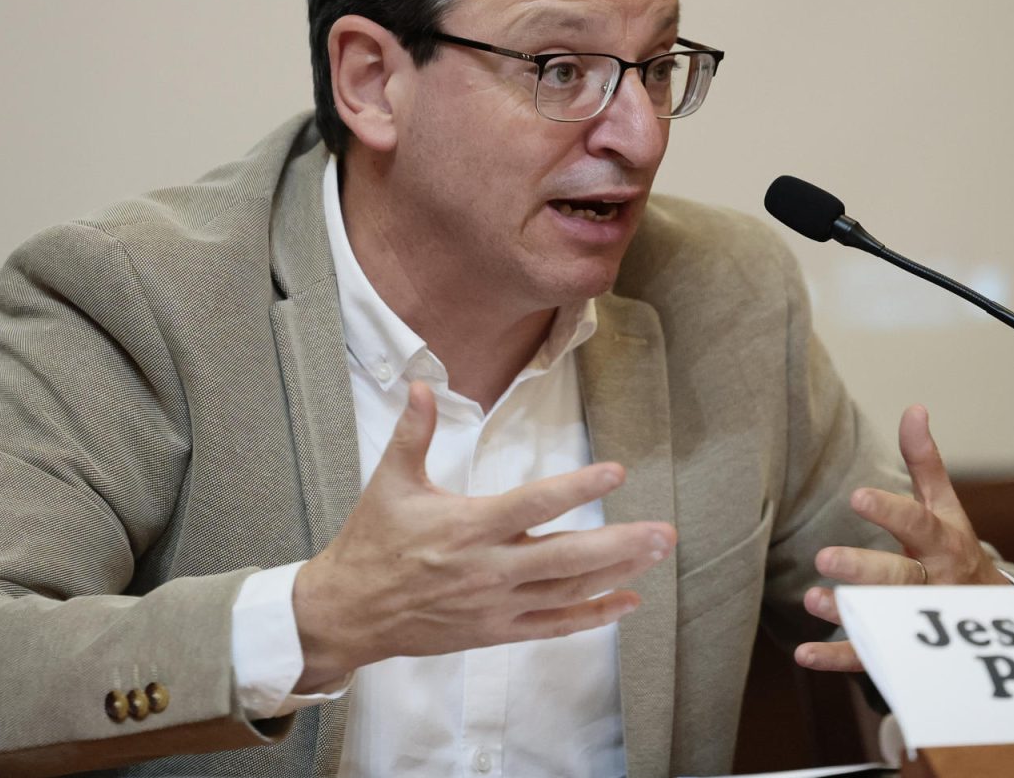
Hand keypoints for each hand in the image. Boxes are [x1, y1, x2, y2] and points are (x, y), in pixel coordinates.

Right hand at [291, 382, 675, 690]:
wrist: (349, 612)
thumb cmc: (372, 543)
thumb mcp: (390, 481)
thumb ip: (414, 431)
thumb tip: (422, 383)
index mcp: (467, 527)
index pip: (533, 505)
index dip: (577, 490)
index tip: (616, 472)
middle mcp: (489, 569)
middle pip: (566, 557)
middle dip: (619, 544)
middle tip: (664, 532)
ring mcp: (496, 605)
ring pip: (567, 591)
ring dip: (617, 574)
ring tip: (655, 554)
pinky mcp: (497, 630)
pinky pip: (553, 625)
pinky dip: (592, 616)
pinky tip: (626, 602)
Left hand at [795, 404, 1006, 672]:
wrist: (987, 617)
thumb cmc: (953, 549)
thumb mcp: (945, 506)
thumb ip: (925, 461)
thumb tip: (914, 408)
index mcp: (942, 543)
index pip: (917, 523)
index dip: (889, 510)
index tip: (857, 496)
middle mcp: (931, 583)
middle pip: (900, 577)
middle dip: (864, 569)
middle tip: (824, 558)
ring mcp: (916, 620)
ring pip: (886, 620)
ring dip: (849, 613)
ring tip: (812, 600)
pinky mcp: (898, 651)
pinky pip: (869, 659)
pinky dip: (836, 657)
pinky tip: (804, 653)